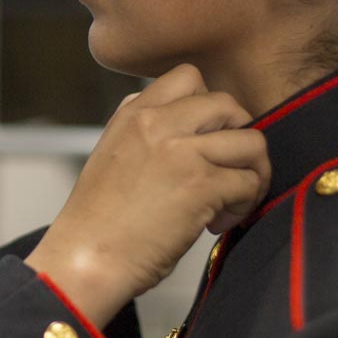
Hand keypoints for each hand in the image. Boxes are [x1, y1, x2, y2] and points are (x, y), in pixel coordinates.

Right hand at [25, 65, 269, 328]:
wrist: (86, 260)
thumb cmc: (97, 221)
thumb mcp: (111, 153)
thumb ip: (143, 130)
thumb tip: (182, 124)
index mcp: (134, 113)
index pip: (189, 77)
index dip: (208, 108)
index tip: (203, 141)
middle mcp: (158, 123)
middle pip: (228, 103)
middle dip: (238, 137)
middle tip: (227, 171)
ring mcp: (182, 152)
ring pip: (252, 141)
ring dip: (252, 172)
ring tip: (231, 201)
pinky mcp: (201, 186)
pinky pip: (249, 182)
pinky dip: (244, 205)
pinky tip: (217, 224)